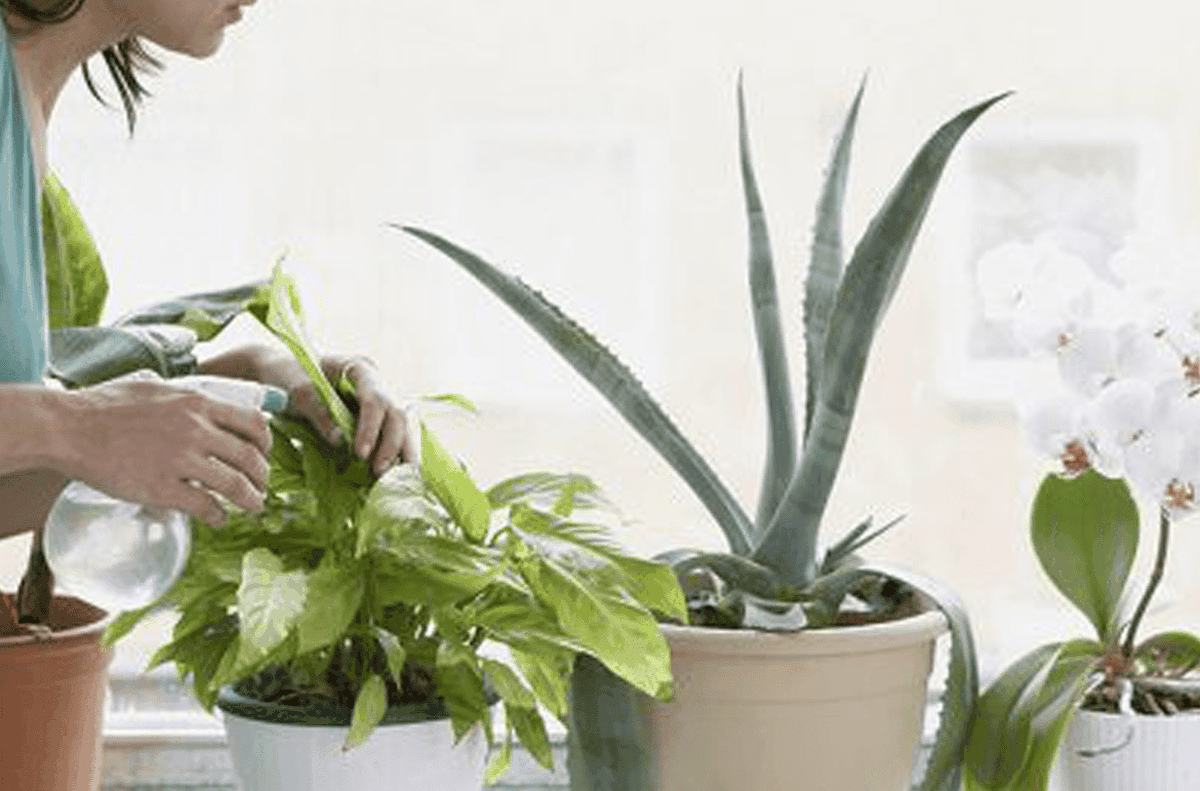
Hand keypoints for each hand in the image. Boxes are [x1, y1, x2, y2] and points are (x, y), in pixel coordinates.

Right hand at [60, 374, 272, 525]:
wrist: (68, 428)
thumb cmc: (104, 406)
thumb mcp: (155, 388)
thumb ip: (185, 398)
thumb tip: (203, 403)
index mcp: (198, 403)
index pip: (253, 423)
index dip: (265, 443)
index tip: (263, 455)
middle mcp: (196, 430)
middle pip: (251, 458)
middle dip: (262, 477)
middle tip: (262, 487)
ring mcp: (180, 460)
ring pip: (235, 485)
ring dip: (251, 500)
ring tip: (253, 507)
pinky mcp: (162, 489)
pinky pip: (205, 506)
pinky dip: (218, 515)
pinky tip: (218, 518)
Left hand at [299, 356, 410, 475]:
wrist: (281, 375)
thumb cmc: (287, 375)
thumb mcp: (296, 389)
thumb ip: (317, 410)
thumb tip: (339, 440)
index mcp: (360, 369)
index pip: (376, 399)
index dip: (371, 427)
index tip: (361, 454)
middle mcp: (376, 384)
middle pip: (397, 414)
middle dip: (392, 445)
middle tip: (379, 473)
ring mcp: (379, 402)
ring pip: (402, 427)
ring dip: (400, 454)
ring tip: (393, 480)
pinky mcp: (375, 420)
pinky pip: (392, 437)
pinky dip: (394, 456)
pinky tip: (393, 475)